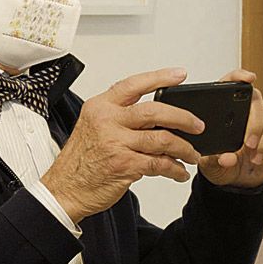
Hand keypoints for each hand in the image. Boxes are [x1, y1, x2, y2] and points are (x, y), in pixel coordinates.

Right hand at [41, 67, 203, 223]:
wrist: (64, 189)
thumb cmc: (79, 160)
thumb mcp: (93, 127)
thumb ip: (120, 117)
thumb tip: (158, 116)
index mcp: (100, 107)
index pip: (133, 84)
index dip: (159, 77)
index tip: (179, 74)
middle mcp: (107, 121)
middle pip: (155, 111)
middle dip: (183, 118)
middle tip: (197, 125)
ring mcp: (115, 142)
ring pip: (162, 139)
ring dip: (183, 148)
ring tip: (191, 154)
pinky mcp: (124, 164)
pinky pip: (159, 163)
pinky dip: (174, 169)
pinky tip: (179, 172)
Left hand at [197, 69, 262, 188]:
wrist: (237, 179)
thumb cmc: (220, 165)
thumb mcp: (210, 165)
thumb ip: (215, 160)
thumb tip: (226, 157)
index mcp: (222, 110)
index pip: (229, 83)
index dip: (239, 76)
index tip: (249, 79)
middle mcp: (244, 110)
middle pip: (255, 100)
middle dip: (255, 124)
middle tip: (248, 144)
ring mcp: (262, 118)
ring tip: (255, 157)